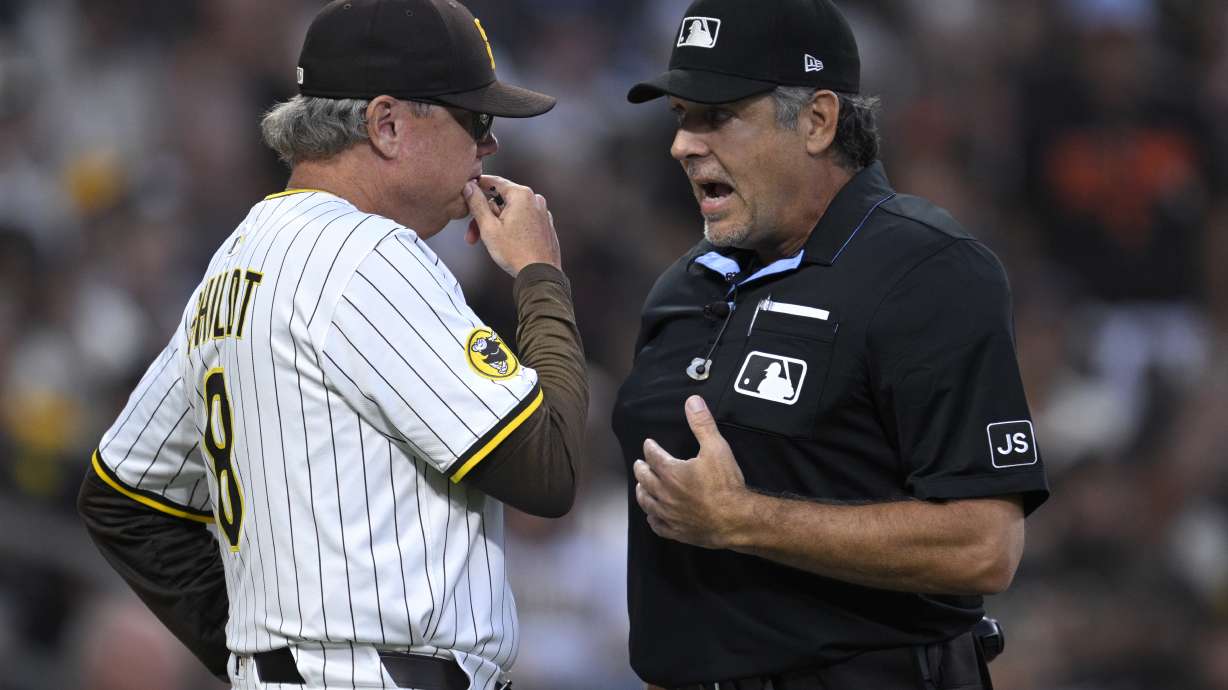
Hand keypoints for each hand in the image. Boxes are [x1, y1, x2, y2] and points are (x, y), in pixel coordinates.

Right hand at [463, 174, 560, 276]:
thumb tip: (469, 187)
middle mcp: (535, 200)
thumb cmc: (516, 254)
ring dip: (497, 224)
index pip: (495, 181)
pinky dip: (512, 227)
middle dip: (486, 216)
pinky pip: (523, 220)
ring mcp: (542, 213)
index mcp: (522, 195)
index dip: (478, 185)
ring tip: (489, 242)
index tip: (468, 187)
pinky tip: (506, 243)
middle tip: (474, 234)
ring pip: (512, 212)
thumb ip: (477, 203)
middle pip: (502, 201)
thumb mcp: (489, 227)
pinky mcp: (545, 225)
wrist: (540, 275)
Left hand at [633, 395, 747, 548]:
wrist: (736, 519)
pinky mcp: (676, 531)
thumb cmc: (726, 485)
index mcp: (671, 472)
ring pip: (647, 502)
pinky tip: (653, 515)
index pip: (653, 456)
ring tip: (641, 486)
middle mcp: (664, 493)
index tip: (648, 444)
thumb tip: (692, 401)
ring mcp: (669, 514)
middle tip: (639, 464)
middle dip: (641, 469)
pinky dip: (652, 518)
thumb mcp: (716, 448)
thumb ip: (702, 424)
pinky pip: (657, 525)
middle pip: (645, 479)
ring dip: (642, 492)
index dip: (650, 448)